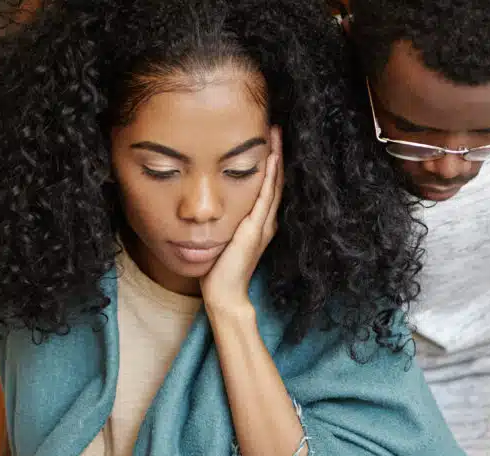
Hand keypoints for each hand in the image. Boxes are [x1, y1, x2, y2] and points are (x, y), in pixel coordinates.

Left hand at [200, 126, 282, 311]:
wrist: (224, 293)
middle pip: (276, 181)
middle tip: (277, 128)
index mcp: (260, 223)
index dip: (271, 163)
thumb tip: (212, 205)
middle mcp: (266, 222)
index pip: (268, 187)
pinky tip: (271, 159)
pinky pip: (265, 198)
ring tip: (277, 135)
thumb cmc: (219, 270)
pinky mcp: (254, 230)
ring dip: (276, 159)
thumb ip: (225, 222)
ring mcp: (263, 225)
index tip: (269, 140)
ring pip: (274, 185)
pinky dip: (270, 178)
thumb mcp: (223, 238)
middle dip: (277, 154)